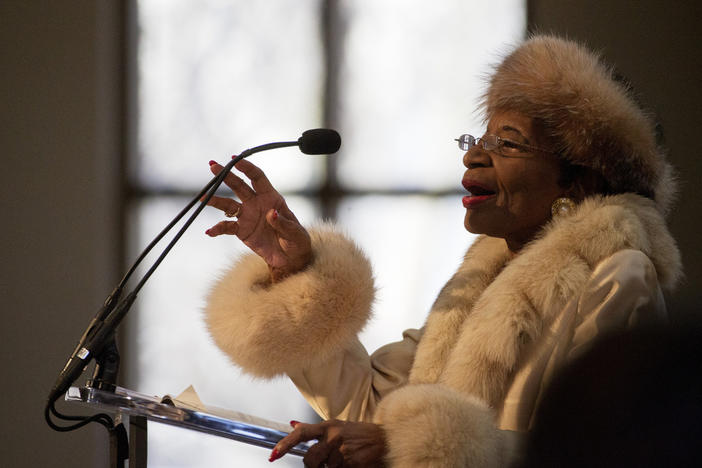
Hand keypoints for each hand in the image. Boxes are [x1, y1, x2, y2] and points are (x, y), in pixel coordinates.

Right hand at [204, 159, 311, 281]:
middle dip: (226, 175)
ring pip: (228, 205)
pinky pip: (227, 227)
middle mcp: (257, 203)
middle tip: (212, 166)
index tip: (235, 160)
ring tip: (202, 198)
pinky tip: (210, 232)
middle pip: (239, 186)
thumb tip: (271, 213)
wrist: (289, 259)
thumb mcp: (295, 233)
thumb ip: (283, 223)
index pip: (258, 178)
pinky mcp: (242, 231)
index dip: (247, 168)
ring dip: (215, 200)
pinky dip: (218, 229)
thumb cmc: (296, 242)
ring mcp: (247, 216)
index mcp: (271, 198)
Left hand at [270, 420, 386, 466]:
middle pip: (309, 460)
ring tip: (343, 459)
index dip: (285, 444)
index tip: (274, 454)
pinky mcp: (350, 463)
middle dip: (313, 465)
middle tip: (324, 461)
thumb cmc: (358, 433)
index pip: (301, 434)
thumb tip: (292, 423)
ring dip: (330, 467)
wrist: (383, 438)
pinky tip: (349, 463)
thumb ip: (313, 429)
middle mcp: (333, 437)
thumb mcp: (335, 426)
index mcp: (327, 426)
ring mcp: (342, 451)